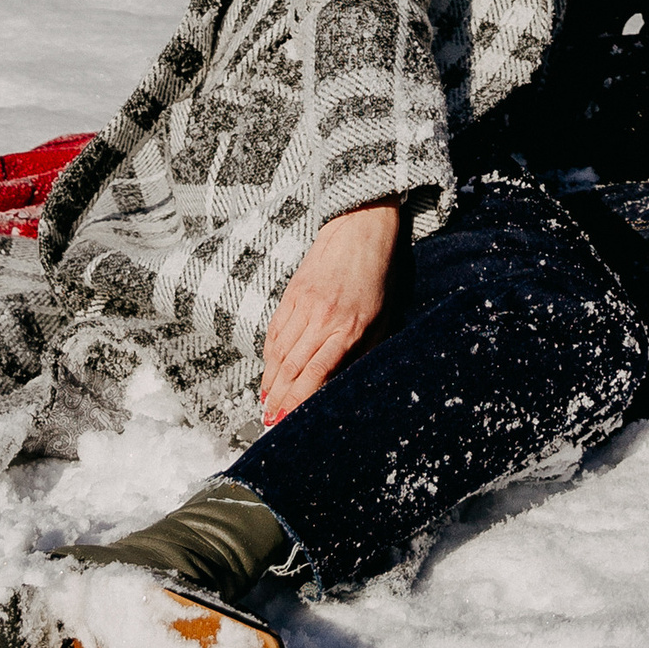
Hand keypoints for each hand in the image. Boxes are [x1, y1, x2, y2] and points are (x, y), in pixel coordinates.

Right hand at [259, 200, 403, 422]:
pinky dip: (269, 355)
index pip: (316, 373)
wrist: (361, 227)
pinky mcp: (292, 292)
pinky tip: (269, 371)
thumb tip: (342, 383)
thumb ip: (362, 351)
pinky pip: (275, 331)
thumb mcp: (382, 318)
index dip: (298, 401)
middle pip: (292, 368)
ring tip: (266, 403)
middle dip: (279, 399)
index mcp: (348, 327)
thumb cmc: (378, 276)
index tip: (286, 421)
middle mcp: (322, 317)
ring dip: (271, 381)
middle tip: (269, 421)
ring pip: (279, 352)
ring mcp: (303, 304)